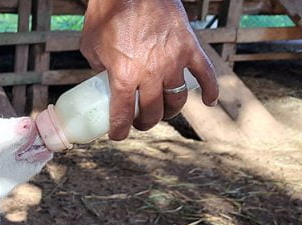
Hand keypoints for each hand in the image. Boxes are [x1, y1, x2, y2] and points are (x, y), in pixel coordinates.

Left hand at [80, 0, 218, 140]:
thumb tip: (103, 77)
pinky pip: (206, 75)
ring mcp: (173, 62)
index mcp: (123, 75)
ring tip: (163, 111)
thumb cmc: (107, 12)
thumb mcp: (90, 45)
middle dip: (145, 122)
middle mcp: (150, 74)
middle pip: (153, 112)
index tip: (118, 135)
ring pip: (177, 100)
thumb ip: (97, 66)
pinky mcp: (189, 48)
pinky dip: (211, 91)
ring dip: (170, 110)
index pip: (122, 115)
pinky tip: (209, 102)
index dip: (120, 131)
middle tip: (140, 121)